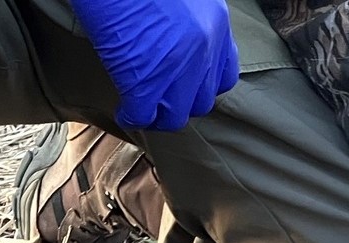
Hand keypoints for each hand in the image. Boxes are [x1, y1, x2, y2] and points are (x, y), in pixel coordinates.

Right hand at [69, 0, 239, 131]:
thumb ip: (188, 20)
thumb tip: (173, 36)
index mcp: (216, 23)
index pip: (224, 75)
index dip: (202, 84)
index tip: (185, 84)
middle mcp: (204, 49)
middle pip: (201, 100)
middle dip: (179, 103)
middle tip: (159, 98)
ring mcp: (177, 67)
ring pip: (175, 115)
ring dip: (157, 115)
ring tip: (141, 108)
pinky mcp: (145, 80)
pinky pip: (143, 114)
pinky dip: (132, 116)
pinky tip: (124, 110)